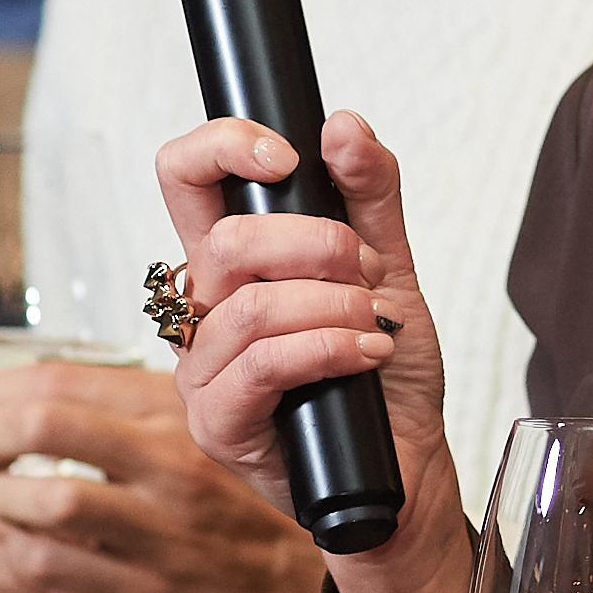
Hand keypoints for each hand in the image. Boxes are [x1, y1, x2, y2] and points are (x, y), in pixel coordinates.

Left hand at [0, 362, 324, 592]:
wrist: (305, 585)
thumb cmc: (234, 507)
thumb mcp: (195, 435)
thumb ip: (127, 412)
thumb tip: (29, 399)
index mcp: (172, 408)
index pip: (56, 378)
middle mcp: (166, 456)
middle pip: (43, 422)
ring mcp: (159, 523)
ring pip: (43, 498)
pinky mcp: (151, 586)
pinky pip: (54, 567)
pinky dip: (17, 563)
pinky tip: (19, 561)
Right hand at [155, 108, 471, 592]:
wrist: (407, 467)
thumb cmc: (386, 375)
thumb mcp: (391, 269)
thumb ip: (370, 194)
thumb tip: (342, 125)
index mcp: (232, 264)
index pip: (184, 179)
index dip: (221, 147)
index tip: (286, 157)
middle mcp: (205, 312)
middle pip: (224, 241)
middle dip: (316, 242)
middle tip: (367, 270)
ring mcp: (203, 372)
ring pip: (248, 306)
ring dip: (331, 304)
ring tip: (373, 323)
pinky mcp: (218, 426)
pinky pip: (261, 366)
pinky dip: (326, 348)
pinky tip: (365, 355)